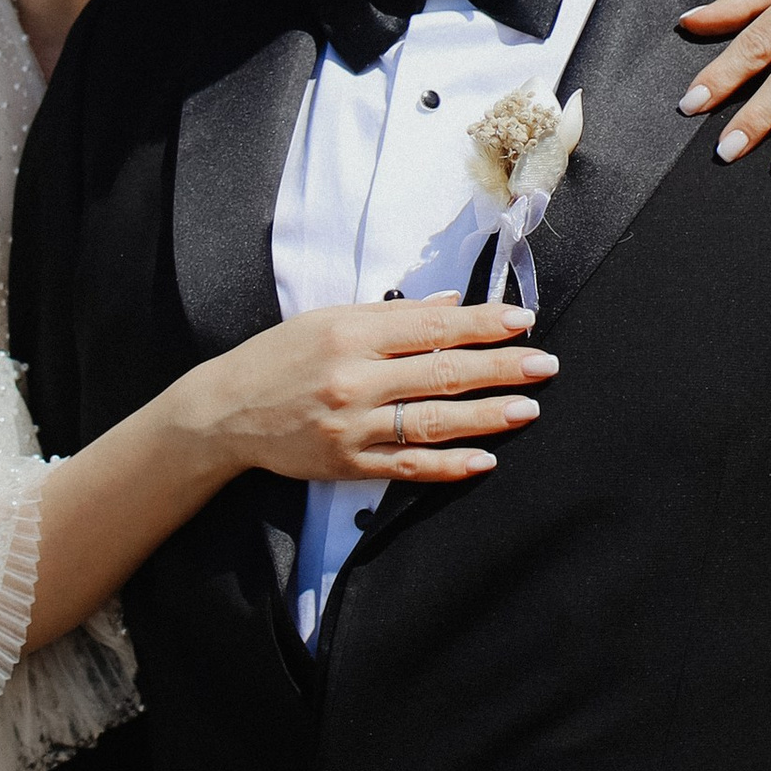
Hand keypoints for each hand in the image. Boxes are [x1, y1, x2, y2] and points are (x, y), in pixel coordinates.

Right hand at [188, 296, 552, 485]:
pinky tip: (484, 459)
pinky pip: (407, 466)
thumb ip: (392, 314)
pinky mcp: (348, 464)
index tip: (523, 320)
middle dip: (500, 367)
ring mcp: (352, 425)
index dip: (481, 323)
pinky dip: (448, 465)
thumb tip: (452, 304)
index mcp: (350, 333)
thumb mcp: (329, 319)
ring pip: (432, 421)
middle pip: (442, 372)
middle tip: (544, 364)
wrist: (226, 412)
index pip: (431, 326)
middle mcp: (354, 379)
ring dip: (486, 415)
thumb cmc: (280, 357)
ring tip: (527, 409)